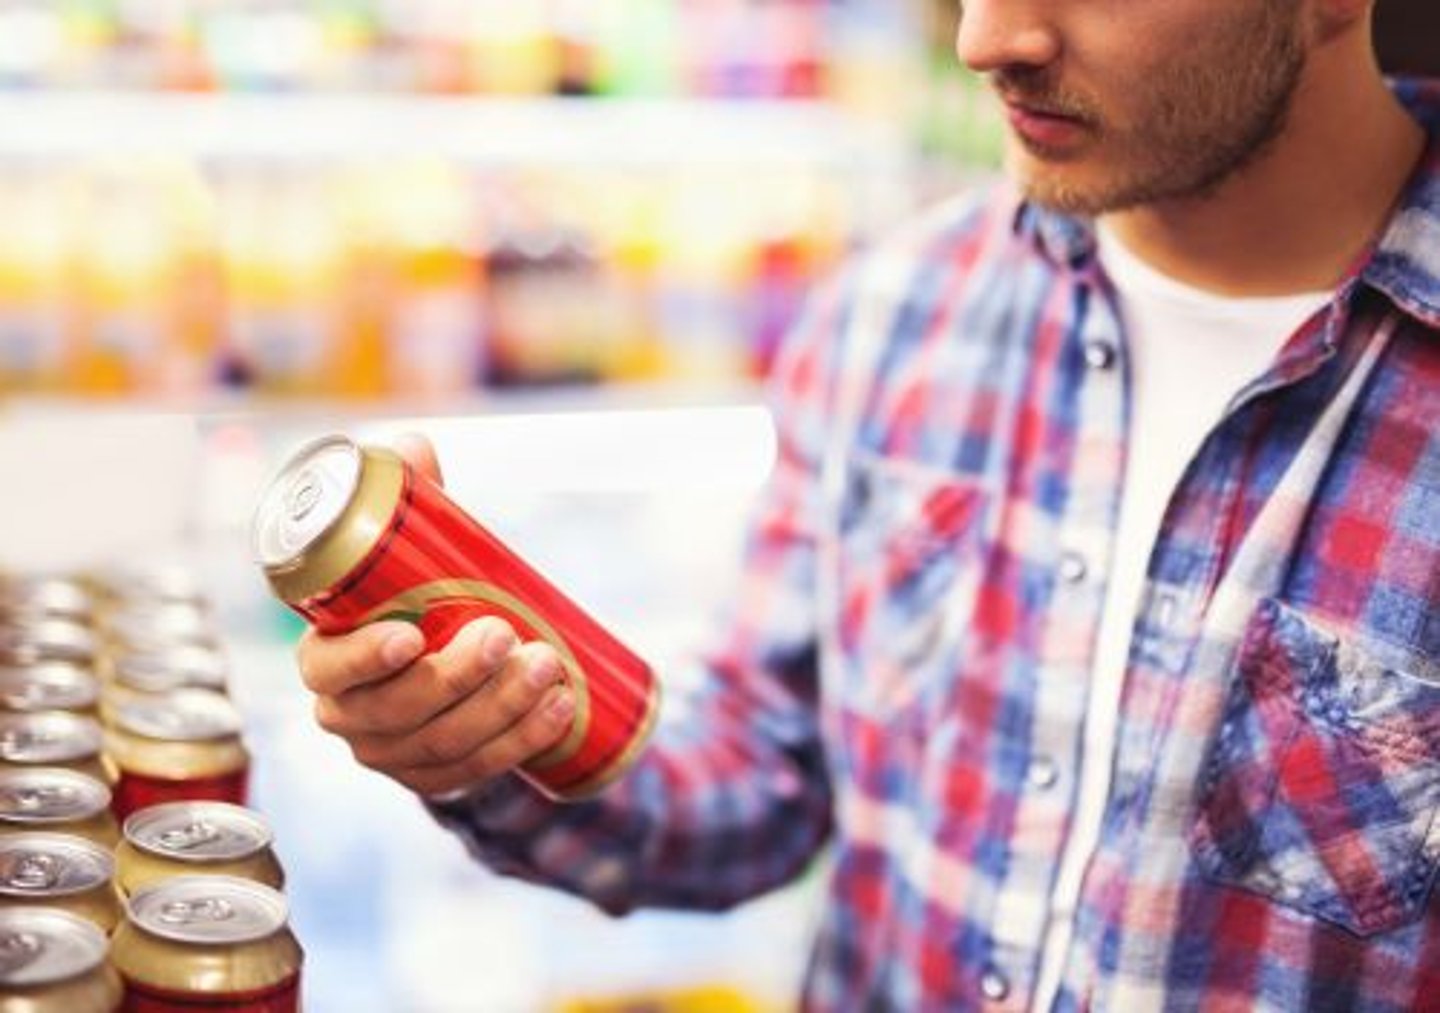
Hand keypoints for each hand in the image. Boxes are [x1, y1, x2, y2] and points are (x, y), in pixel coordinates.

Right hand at [295, 434, 575, 797]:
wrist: (439, 675)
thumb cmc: (415, 600)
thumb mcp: (411, 554)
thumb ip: (411, 502)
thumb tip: (414, 446)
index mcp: (327, 661)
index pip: (330, 670)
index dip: (365, 659)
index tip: (413, 634)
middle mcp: (350, 717)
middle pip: (398, 711)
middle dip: (457, 677)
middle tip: (508, 635)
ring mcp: (392, 755)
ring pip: (444, 744)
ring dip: (503, 708)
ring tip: (551, 665)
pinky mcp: (436, 779)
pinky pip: (476, 770)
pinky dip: (521, 741)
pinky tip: (559, 711)